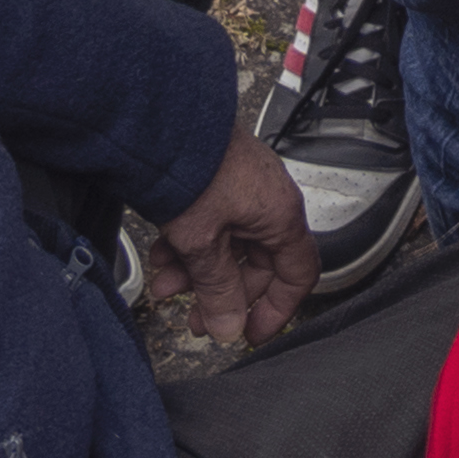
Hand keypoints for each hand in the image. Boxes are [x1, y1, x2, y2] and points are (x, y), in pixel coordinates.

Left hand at [134, 131, 316, 348]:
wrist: (160, 124)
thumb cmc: (192, 171)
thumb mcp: (203, 244)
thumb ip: (218, 290)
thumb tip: (228, 328)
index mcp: (280, 216)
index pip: (298, 274)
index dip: (277, 309)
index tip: (250, 332)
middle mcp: (269, 201)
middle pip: (257, 265)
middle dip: (223, 295)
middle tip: (196, 319)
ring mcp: (244, 189)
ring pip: (229, 246)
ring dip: (198, 272)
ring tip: (166, 285)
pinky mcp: (219, 181)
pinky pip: (213, 224)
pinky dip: (189, 245)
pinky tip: (162, 255)